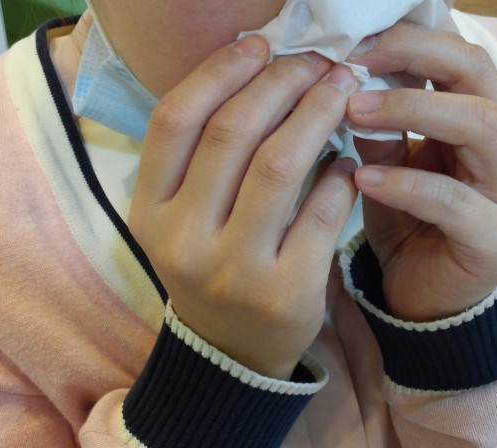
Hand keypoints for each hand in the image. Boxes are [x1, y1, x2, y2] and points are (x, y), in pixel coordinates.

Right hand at [129, 36, 358, 378]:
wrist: (231, 353)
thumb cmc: (210, 263)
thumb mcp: (182, 215)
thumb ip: (203, 153)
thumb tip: (255, 62)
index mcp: (148, 212)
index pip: (175, 120)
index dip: (220, 71)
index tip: (260, 44)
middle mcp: (182, 240)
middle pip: (232, 133)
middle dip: (281, 82)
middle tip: (316, 61)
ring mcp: (233, 270)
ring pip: (280, 164)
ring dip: (317, 113)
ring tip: (340, 88)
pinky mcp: (287, 291)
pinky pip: (321, 211)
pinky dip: (338, 173)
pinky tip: (347, 157)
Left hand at [346, 23, 496, 321]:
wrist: (425, 303)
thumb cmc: (409, 226)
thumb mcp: (388, 167)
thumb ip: (379, 128)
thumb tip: (345, 80)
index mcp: (489, 120)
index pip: (463, 57)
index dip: (412, 41)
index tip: (354, 44)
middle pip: (481, 75)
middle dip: (416, 58)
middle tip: (354, 66)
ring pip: (482, 126)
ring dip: (412, 111)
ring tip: (353, 113)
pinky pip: (454, 201)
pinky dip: (405, 184)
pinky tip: (362, 180)